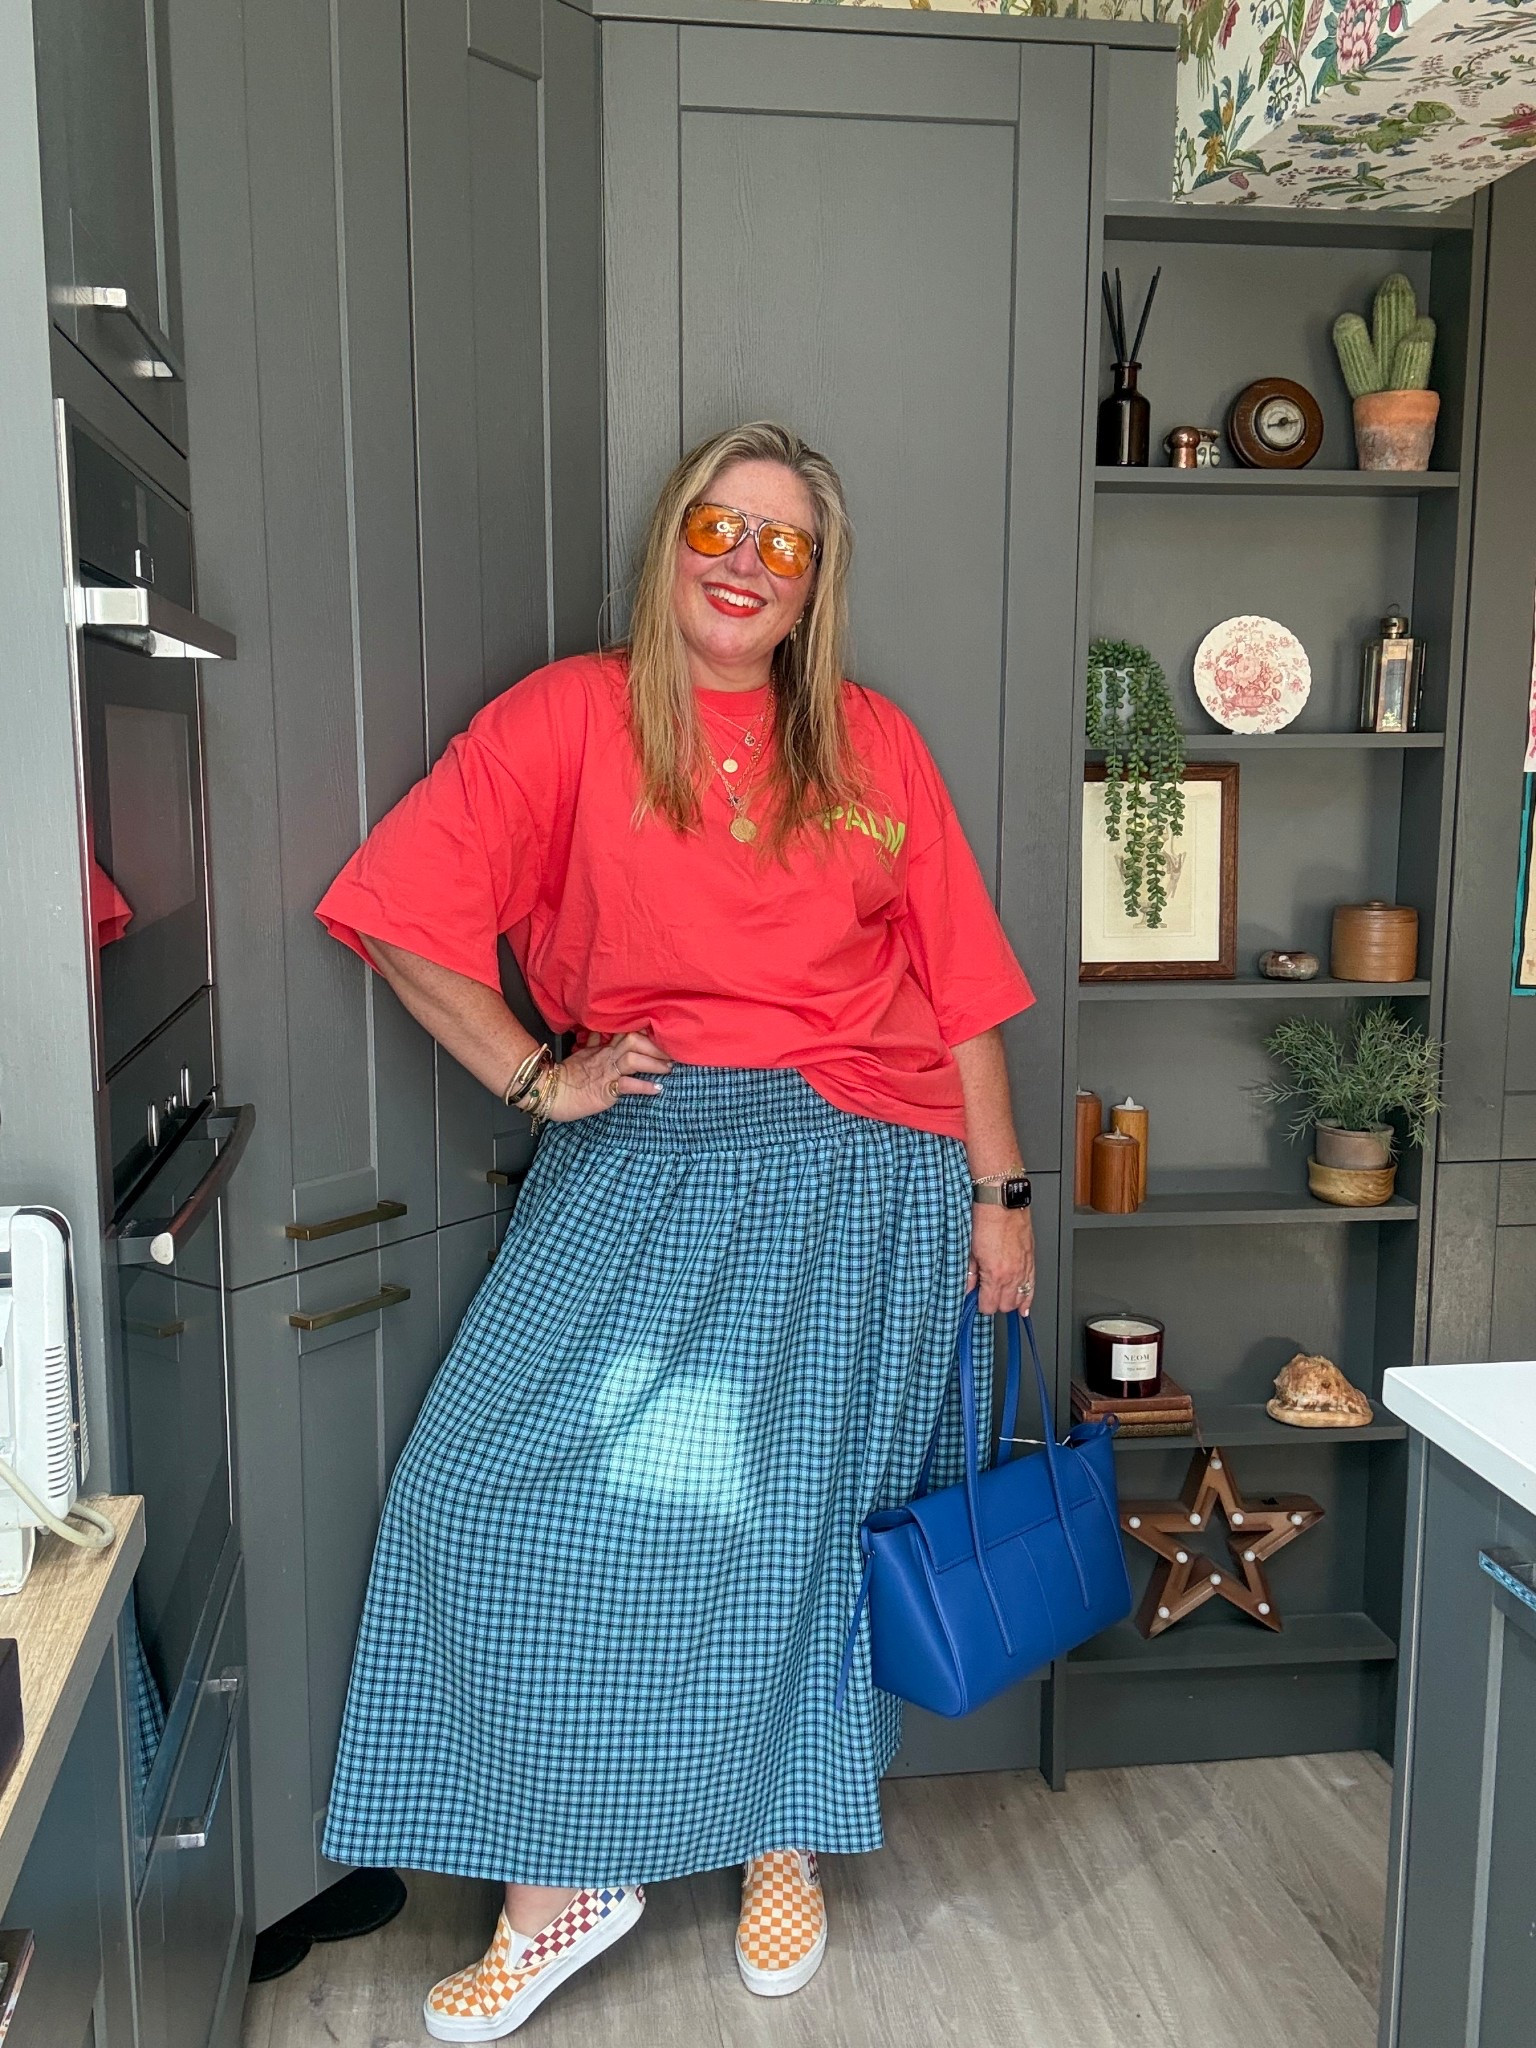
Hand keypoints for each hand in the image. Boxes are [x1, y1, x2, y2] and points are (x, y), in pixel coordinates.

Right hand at [545, 1032, 673, 1122]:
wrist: (550, 1092)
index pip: (626, 1032)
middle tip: (672, 1053)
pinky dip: (644, 1086)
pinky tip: (657, 1089)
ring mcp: (606, 1073)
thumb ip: (595, 1042)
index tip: (662, 1035)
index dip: (646, 1032)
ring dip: (654, 1063)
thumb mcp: (581, 1054)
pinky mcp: (605, 1090)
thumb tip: (602, 1032)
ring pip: (633, 1059)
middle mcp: (606, 1056)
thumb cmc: (567, 1076)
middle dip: (654, 1046)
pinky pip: (627, 1085)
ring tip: (668, 1069)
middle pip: (633, 1041)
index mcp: (602, 1047)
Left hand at [967, 1205, 1035, 1317]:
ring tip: (1001, 1297)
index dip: (980, 1305)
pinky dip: (1027, 1297)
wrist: (1002, 1201)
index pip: (989, 1306)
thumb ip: (969, 1273)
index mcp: (995, 1274)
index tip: (975, 1300)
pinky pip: (1032, 1286)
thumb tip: (967, 1287)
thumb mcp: (970, 1249)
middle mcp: (1012, 1274)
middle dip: (994, 1304)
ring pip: (1020, 1298)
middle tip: (985, 1295)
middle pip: (1005, 1306)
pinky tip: (1024, 1306)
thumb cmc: (986, 1219)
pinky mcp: (1031, 1259)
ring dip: (1009, 1300)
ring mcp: (1024, 1267)